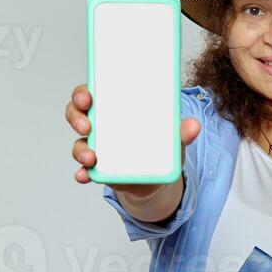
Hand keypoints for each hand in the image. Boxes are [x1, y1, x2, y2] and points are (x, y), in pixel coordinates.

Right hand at [66, 83, 200, 191]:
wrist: (157, 179)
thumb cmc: (160, 147)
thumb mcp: (172, 138)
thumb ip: (181, 132)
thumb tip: (194, 125)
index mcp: (114, 108)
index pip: (91, 93)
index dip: (83, 92)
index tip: (87, 96)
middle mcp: (101, 125)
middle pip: (77, 114)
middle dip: (76, 117)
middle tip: (87, 125)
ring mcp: (97, 147)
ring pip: (79, 143)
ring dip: (80, 149)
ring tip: (91, 157)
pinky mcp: (98, 169)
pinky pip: (84, 169)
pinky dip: (82, 173)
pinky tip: (84, 176)